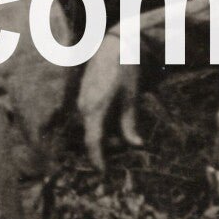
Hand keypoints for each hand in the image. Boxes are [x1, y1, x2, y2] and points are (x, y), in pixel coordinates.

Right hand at [77, 30, 141, 171]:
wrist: (116, 44)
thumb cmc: (126, 69)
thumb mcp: (131, 98)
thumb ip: (130, 123)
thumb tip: (137, 146)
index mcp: (94, 109)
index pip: (92, 142)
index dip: (98, 160)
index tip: (104, 173)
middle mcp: (83, 107)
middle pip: (91, 137)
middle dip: (106, 148)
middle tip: (126, 149)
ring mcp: (82, 100)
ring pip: (90, 128)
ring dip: (104, 136)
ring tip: (123, 136)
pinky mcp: (84, 95)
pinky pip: (90, 117)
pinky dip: (101, 125)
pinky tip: (114, 122)